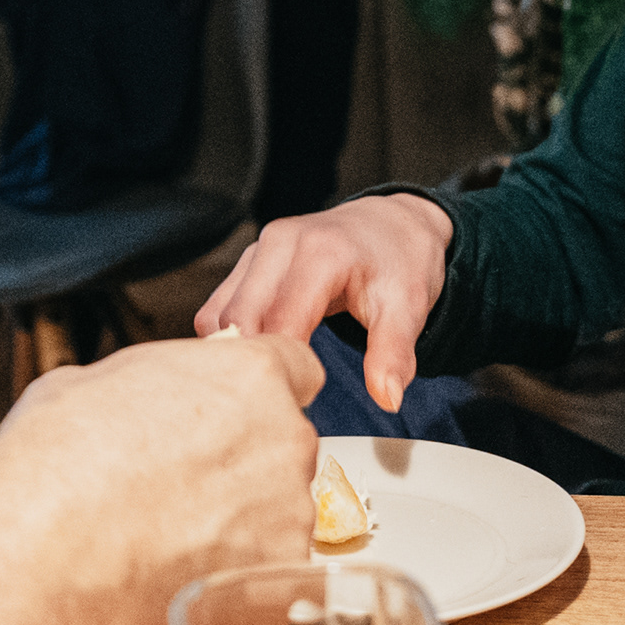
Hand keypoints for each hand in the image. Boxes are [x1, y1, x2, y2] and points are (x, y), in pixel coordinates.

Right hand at [0, 333, 327, 624]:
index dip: (255, 395)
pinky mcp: (274, 582)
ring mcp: (288, 517)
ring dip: (235, 522)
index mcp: (248, 377)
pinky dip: (227, 577)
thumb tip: (152, 395)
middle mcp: (284, 441)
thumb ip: (153, 383)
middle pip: (281, 445)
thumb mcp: (91, 382)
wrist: (46, 561)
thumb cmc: (57, 468)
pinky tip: (172, 576)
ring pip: (274, 513)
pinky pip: (260, 573)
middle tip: (177, 483)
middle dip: (240, 462)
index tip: (229, 413)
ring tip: (165, 538)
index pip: (294, 369)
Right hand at [193, 192, 455, 411]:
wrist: (389, 224)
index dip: (286, 368)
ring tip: (267, 381)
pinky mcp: (246, 261)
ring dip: (235, 353)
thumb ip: (394, 354)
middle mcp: (280, 244)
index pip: (282, 325)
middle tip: (279, 398)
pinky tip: (255, 359)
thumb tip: (388, 399)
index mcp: (321, 254)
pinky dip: (226, 339)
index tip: (301, 398)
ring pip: (218, 316)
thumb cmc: (399, 266)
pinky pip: (216, 308)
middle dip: (254, 364)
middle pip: (240, 320)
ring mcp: (258, 249)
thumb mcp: (408, 309)